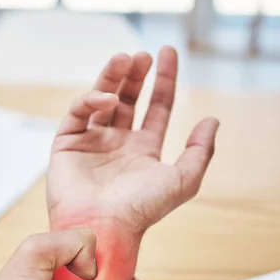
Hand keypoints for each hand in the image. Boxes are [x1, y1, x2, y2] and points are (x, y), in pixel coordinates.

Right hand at [48, 46, 218, 233]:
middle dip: (136, 75)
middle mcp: (118, 143)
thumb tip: (212, 120)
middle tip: (143, 55)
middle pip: (129, 98)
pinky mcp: (67, 144)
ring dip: (113, 77)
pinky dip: (91, 101)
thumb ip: (200, 150)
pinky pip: (78, 113)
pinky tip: (108, 100)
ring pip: (102, 99)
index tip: (167, 53)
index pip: (157, 107)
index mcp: (144, 150)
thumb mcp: (182, 180)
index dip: (164, 80)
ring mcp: (92, 142)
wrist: (103, 227)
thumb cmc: (141, 209)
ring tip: (124, 58)